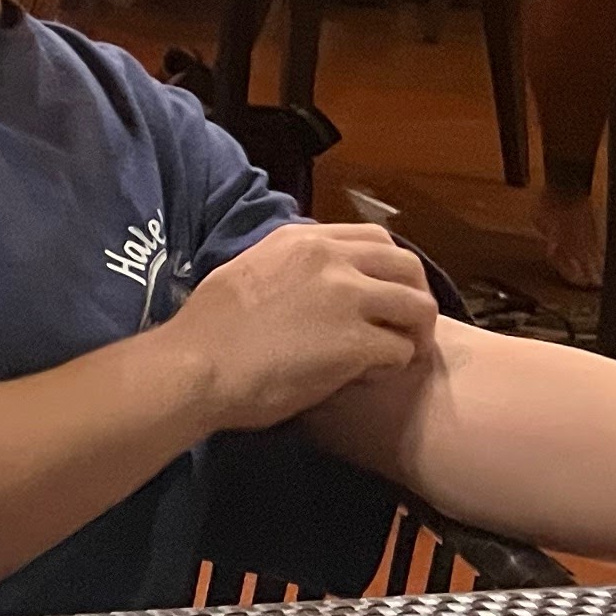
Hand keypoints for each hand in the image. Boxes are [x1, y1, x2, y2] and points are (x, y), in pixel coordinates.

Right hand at [156, 223, 434, 437]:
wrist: (197, 366)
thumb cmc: (208, 330)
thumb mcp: (247, 270)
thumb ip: (288, 266)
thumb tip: (308, 280)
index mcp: (302, 239)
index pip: (375, 237)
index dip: (388, 269)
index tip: (382, 295)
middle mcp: (331, 259)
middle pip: (407, 266)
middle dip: (414, 297)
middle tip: (404, 328)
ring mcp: (347, 298)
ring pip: (418, 307)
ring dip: (413, 334)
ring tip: (397, 356)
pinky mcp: (357, 342)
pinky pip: (402, 351)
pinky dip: (393, 367)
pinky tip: (370, 378)